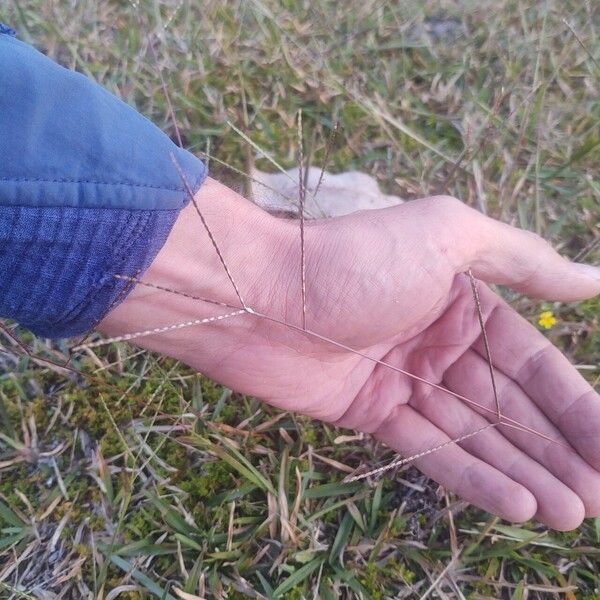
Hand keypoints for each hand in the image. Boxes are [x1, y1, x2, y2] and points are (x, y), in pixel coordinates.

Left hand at [101, 178, 599, 529]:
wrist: (259, 292)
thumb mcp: (447, 235)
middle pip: (509, 405)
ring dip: (524, 473)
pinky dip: (471, 477)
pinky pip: (428, 449)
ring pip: (475, 434)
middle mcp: (436, 342)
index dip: (576, 405)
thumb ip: (520, 258)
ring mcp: (403, 381)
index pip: (532, 361)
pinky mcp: (369, 413)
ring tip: (570, 514)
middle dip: (557, 449)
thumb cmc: (354, 258)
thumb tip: (593, 281)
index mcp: (461, 301)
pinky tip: (517, 505)